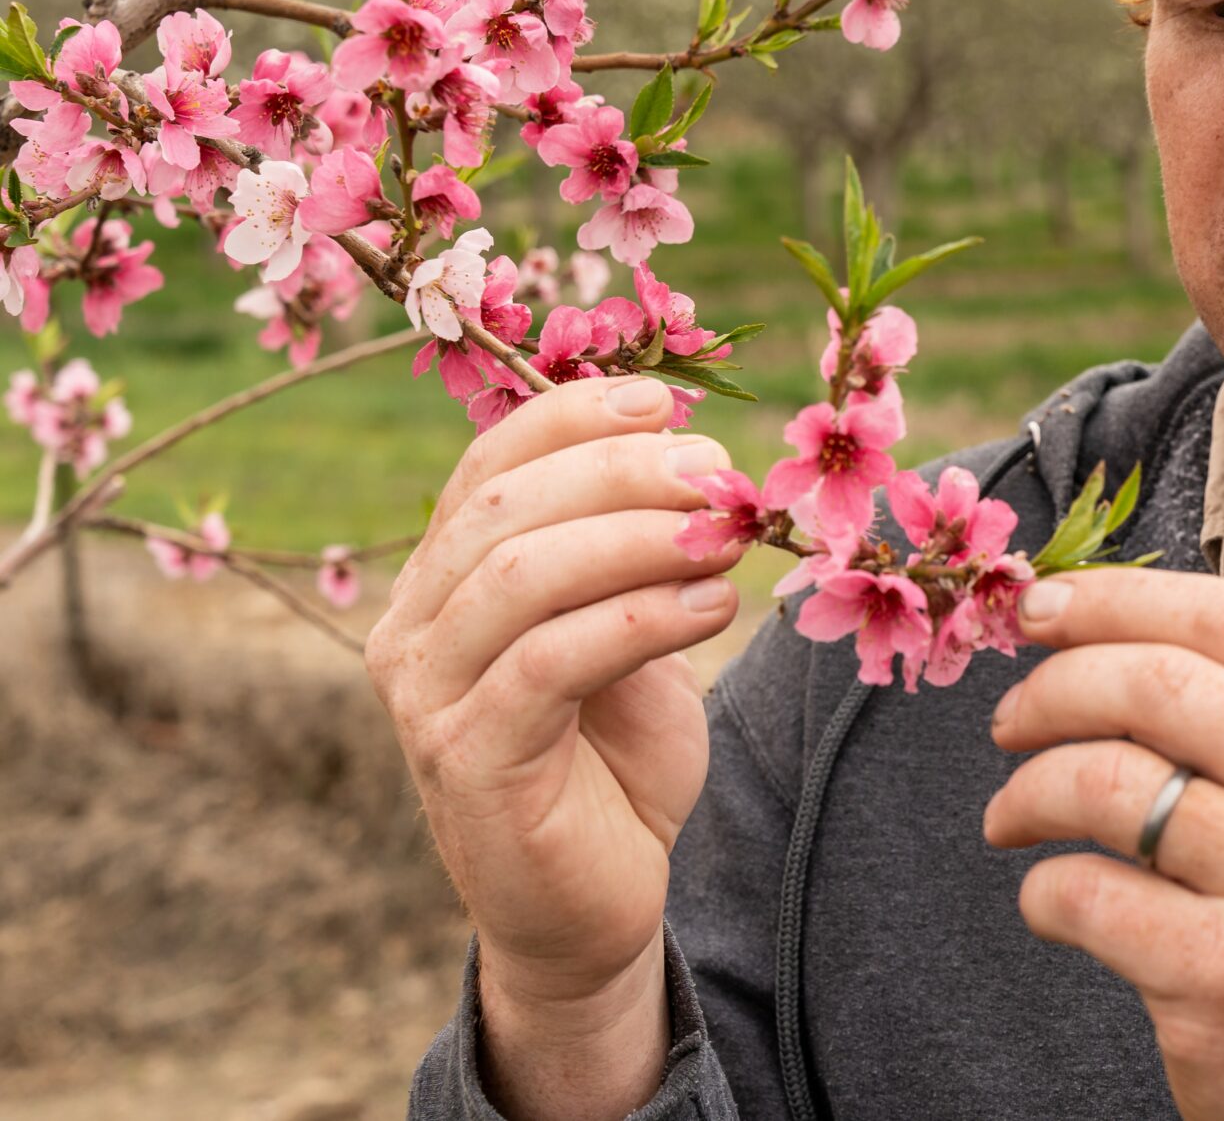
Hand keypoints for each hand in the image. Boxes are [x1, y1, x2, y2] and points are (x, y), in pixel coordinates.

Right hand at [363, 376, 742, 1117]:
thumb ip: (637, 554)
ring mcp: (427, 697)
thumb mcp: (632, 634)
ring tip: (727, 536)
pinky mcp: (467, 760)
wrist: (592, 908)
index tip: (666, 399)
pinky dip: (641, 617)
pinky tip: (715, 607)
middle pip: (505, 506)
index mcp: (442, 580)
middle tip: (719, 473)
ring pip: (520, 575)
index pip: (489, 462)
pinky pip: (549, 661)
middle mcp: (412, 629)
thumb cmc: (615, 762)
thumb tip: (696, 454)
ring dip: (638, 538)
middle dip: (622, 471)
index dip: (574, 416)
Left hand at [984, 567, 1223, 1120]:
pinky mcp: (1221, 980)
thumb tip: (1099, 635)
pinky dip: (1041, 891)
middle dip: (1053, 687)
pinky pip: (1085, 896)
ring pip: (1106, 783)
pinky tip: (1053, 900)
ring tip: (1012, 816)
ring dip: (1027, 790)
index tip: (1043, 607)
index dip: (1118, 599)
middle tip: (1010, 719)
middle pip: (1158, 684)